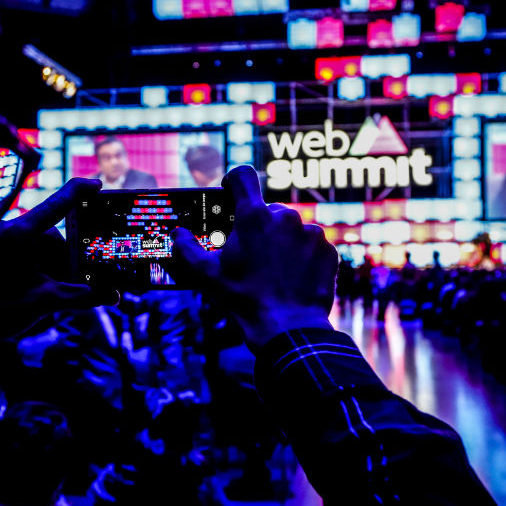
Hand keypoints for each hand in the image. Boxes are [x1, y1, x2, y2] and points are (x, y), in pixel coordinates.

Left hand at [0, 178, 112, 356]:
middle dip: (59, 257)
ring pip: (33, 240)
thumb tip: (114, 295)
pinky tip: (27, 280)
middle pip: (48, 234)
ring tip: (40, 288)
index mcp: (15, 235)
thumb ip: (82, 295)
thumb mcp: (45, 303)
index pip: (55, 206)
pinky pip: (14, 243)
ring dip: (44, 260)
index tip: (96, 183)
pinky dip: (28, 258)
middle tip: (61, 282)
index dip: (78, 192)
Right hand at [172, 165, 336, 349]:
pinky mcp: (328, 251)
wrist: (288, 329)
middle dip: (258, 228)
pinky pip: (311, 246)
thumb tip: (177, 235)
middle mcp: (285, 218)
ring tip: (273, 272)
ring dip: (281, 243)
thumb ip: (187, 250)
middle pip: (267, 210)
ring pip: (291, 229)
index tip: (230, 194)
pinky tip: (293, 279)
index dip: (233, 182)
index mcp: (254, 217)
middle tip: (250, 255)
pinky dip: (302, 257)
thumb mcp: (208, 276)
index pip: (242, 177)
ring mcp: (311, 233)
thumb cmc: (245, 301)